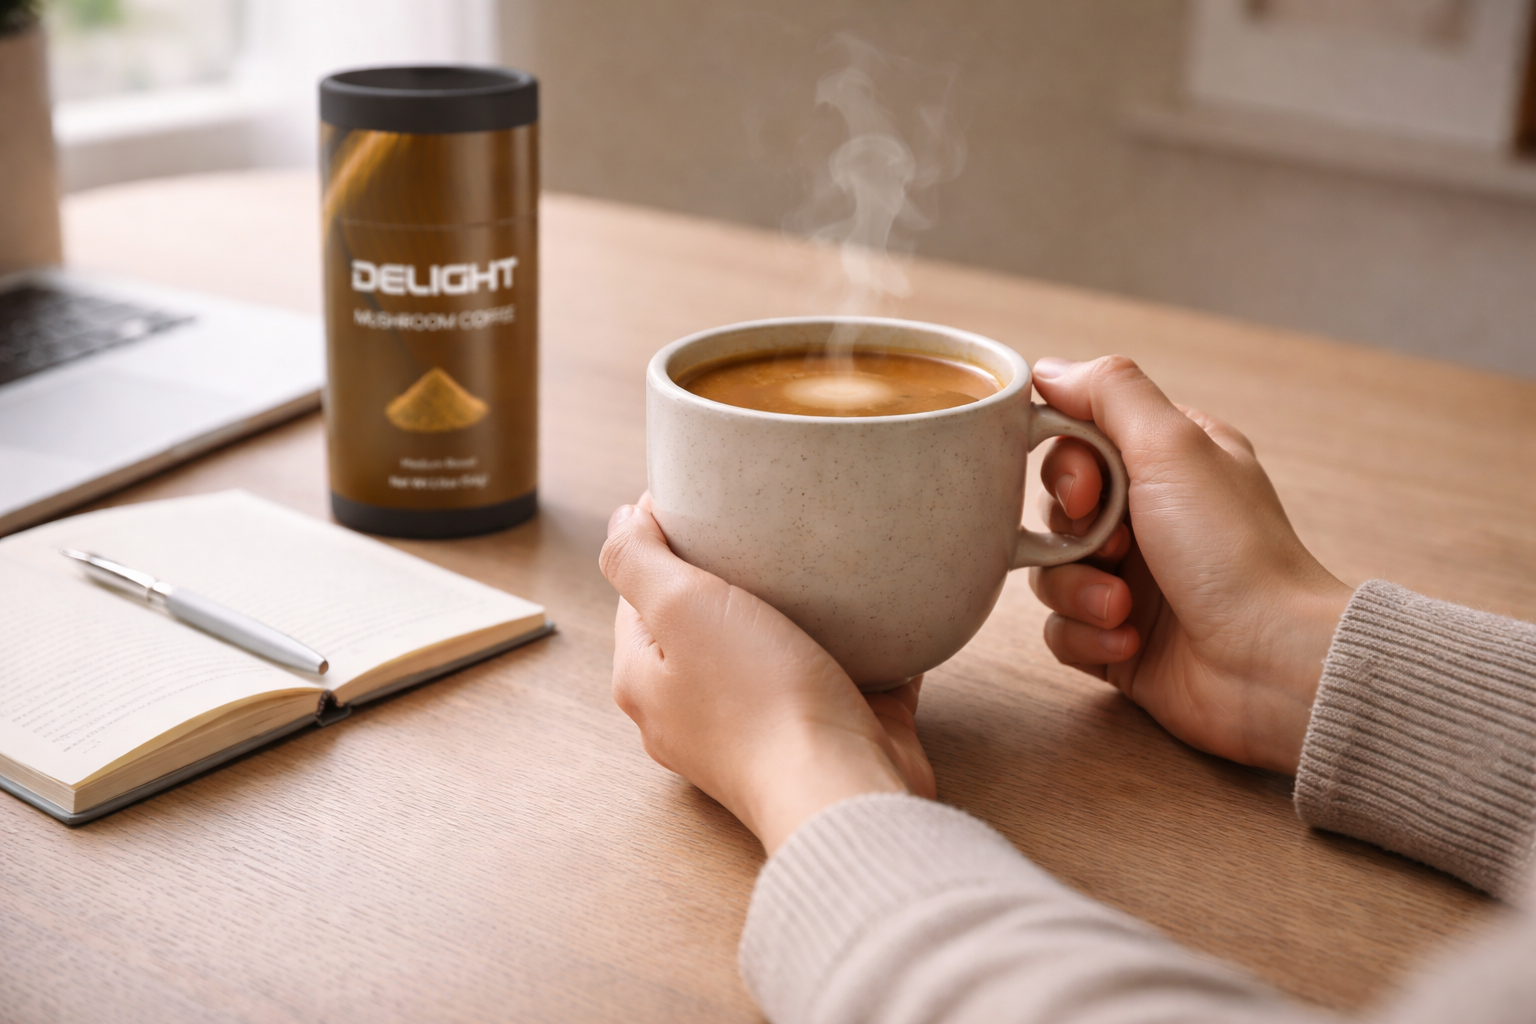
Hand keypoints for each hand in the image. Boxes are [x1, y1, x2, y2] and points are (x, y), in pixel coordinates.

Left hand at [599, 495, 934, 853]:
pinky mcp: (821, 734)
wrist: (844, 790)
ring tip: (820, 563)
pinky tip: (874, 612)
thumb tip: (618, 521)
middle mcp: (691, 711)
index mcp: (646, 680)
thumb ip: (638, 561)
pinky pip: (835, 674)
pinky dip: (852, 646)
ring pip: (767, 650)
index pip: (638, 595)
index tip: (704, 499)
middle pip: (701, 622)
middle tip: (763, 526)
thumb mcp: (682, 608)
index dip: (665, 542)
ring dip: (793, 611)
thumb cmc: (760, 702)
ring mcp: (756, 729)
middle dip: (729, 575)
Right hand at [1027, 356, 1351, 774]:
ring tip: (1123, 609)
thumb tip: (1048, 369)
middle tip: (1111, 550)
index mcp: (1168, 463)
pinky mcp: (1117, 639)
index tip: (1087, 492)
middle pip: (1054, 509)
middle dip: (1071, 536)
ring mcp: (1131, 582)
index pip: (1077, 441)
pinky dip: (1086, 637)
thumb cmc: (1236, 554)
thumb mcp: (1173, 447)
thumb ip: (1109, 394)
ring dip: (1078, 592)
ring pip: (1048, 573)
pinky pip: (1060, 629)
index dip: (1066, 467)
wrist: (1274, 665)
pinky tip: (1128, 643)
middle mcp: (1149, 517)